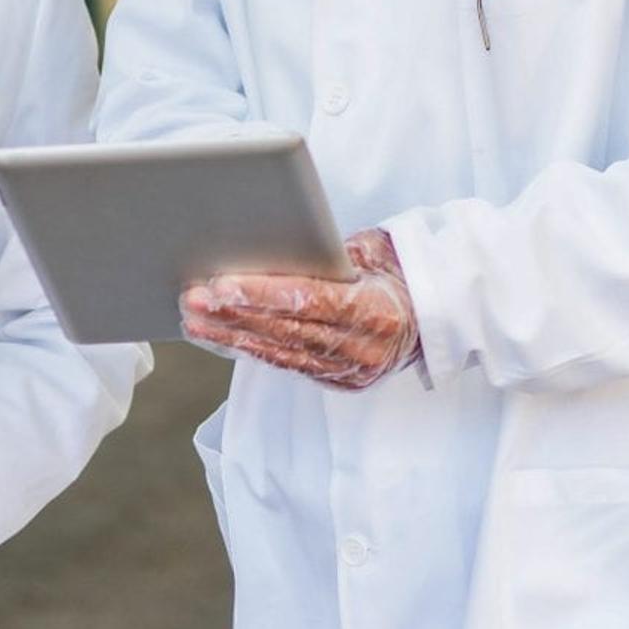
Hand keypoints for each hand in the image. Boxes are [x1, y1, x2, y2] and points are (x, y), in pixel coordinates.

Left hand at [182, 228, 417, 390]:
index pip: (310, 302)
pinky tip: (220, 337)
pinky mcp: (340, 382)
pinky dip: (251, 350)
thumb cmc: (399, 268)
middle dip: (234, 316)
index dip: (263, 295)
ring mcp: (352, 372)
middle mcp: (364, 349)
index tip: (221, 284)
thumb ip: (331, 254)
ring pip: (281, 354)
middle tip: (191, 299)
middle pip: (287, 332)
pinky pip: (287, 365)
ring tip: (192, 319)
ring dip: (232, 337)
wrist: (437, 311)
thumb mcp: (374, 249)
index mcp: (378, 310)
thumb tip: (271, 246)